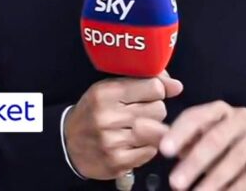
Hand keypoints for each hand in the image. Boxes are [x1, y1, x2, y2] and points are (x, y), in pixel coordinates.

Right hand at [64, 73, 182, 179]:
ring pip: (158, 131)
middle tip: (138, 113)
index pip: (153, 87)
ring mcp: (112, 141)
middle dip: (153, 110)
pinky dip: (146, 147)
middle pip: (159, 109)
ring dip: (152, 129)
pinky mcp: (117, 161)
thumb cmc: (94, 112)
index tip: (147, 93)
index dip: (156, 90)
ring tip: (136, 128)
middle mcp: (107, 116)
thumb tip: (177, 86)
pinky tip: (133, 143)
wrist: (68, 143)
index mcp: (105, 92)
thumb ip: (144, 83)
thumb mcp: (110, 89)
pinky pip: (151, 151)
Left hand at [132, 101, 245, 190]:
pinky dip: (233, 188)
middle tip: (174, 183)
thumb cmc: (220, 143)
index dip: (179, 133)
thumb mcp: (194, 138)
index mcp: (218, 110)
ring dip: (213, 181)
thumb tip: (136, 126)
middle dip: (194, 163)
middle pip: (215, 140)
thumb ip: (166, 134)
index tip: (163, 151)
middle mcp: (240, 119)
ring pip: (233, 160)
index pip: (196, 117)